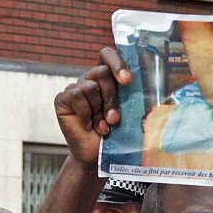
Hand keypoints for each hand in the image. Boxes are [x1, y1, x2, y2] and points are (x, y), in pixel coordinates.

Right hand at [53, 48, 131, 165]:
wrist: (96, 156)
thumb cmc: (116, 135)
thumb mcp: (127, 113)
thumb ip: (132, 96)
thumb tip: (150, 85)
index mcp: (107, 79)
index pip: (107, 55)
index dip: (116, 63)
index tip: (127, 81)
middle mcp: (90, 80)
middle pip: (101, 73)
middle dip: (111, 98)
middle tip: (114, 119)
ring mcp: (75, 88)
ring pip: (89, 86)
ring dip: (98, 110)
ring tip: (103, 127)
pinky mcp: (63, 99)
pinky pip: (76, 96)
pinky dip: (85, 113)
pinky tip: (88, 126)